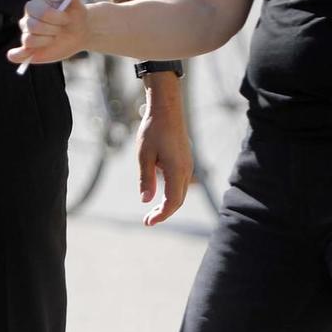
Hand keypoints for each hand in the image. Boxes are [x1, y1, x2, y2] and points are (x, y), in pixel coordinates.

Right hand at [7, 0, 90, 66]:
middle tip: (61, 30)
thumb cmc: (74, 16)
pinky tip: (27, 54)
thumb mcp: (75, 3)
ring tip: (54, 38)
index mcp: (34, 6)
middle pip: (34, 27)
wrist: (78, 32)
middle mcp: (26, 20)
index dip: (56, 18)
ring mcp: (26, 36)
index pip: (41, 13)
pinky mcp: (26, 52)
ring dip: (46, 42)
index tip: (66, 19)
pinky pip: (15, 55)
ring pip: (29, 41)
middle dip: (53, 30)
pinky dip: (18, 56)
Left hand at [134, 78, 192, 226]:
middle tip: (148, 220)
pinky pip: (180, 182)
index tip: (148, 222)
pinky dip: (171, 192)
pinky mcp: (185, 160)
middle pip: (178, 200)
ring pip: (180, 192)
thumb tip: (146, 201)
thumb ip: (145, 179)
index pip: (172, 202)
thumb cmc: (153, 130)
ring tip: (152, 210)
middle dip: (164, 212)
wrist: (167, 109)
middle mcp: (186, 170)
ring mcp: (187, 165)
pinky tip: (159, 190)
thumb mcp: (144, 155)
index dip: (161, 215)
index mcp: (176, 171)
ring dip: (168, 203)